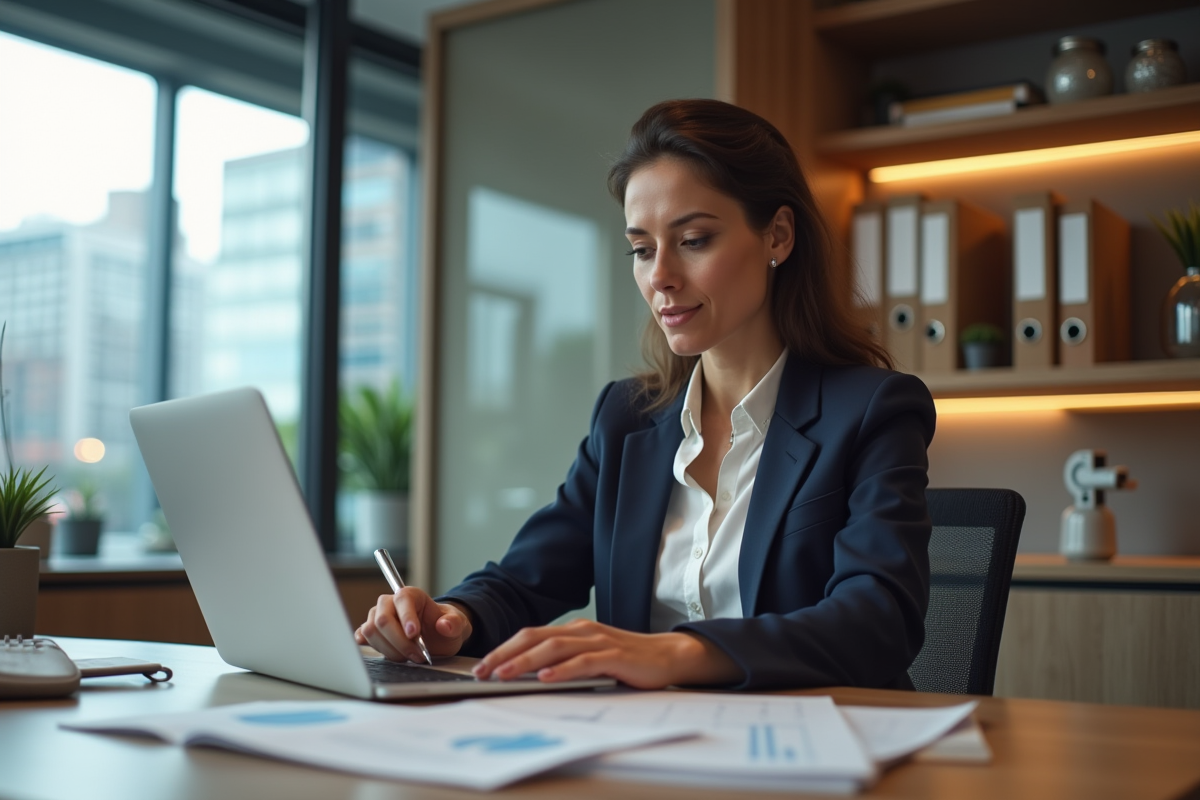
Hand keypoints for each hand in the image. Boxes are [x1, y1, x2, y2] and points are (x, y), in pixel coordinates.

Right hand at [354, 587, 472, 662]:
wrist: (437, 637)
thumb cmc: (444, 626)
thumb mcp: (458, 624)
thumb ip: (454, 624)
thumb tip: (444, 625)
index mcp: (411, 595)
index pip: (402, 599)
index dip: (406, 617)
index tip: (414, 634)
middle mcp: (390, 603)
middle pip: (383, 619)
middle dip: (400, 642)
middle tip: (418, 655)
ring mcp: (378, 617)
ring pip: (371, 632)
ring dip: (390, 650)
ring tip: (409, 657)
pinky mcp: (372, 632)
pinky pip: (363, 637)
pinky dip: (373, 647)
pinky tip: (387, 652)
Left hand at [471, 619, 742, 688]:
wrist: (669, 656)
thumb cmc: (628, 661)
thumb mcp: (591, 658)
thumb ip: (565, 662)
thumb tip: (530, 677)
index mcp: (573, 630)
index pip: (530, 635)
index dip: (504, 649)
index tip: (482, 666)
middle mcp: (582, 630)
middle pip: (534, 637)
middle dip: (504, 654)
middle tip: (481, 672)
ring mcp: (598, 641)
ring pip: (554, 647)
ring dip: (525, 661)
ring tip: (504, 675)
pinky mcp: (614, 656)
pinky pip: (584, 661)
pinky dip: (563, 669)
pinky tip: (546, 678)